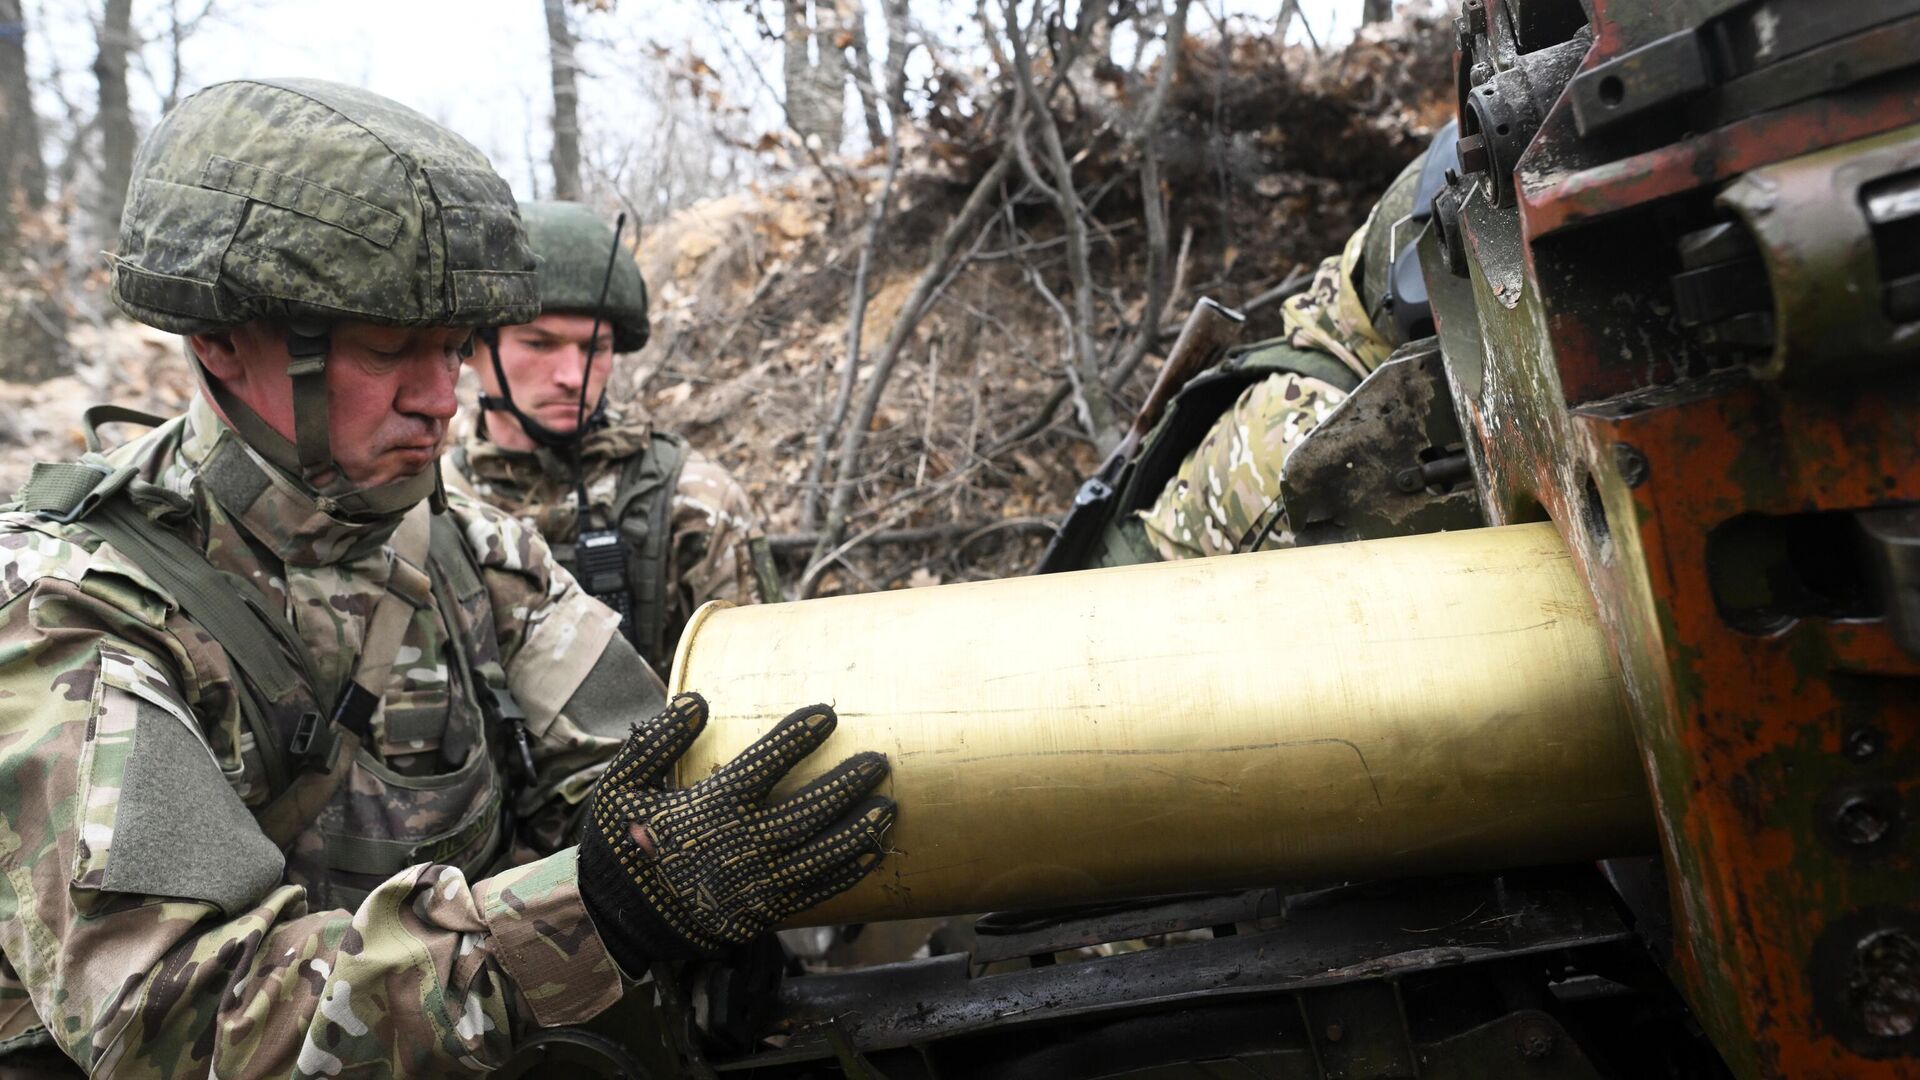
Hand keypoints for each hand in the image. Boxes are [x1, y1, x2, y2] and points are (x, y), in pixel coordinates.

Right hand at [577, 692, 893, 965]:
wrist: (613, 922)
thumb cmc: (618, 845)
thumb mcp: (619, 784)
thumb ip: (656, 741)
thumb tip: (697, 700)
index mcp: (708, 810)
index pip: (764, 766)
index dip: (797, 738)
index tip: (827, 715)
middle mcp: (740, 847)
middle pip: (808, 811)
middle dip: (847, 784)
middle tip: (879, 760)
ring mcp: (755, 885)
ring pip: (822, 855)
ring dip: (859, 830)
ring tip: (888, 805)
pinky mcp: (762, 913)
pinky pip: (815, 893)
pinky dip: (847, 873)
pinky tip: (870, 853)